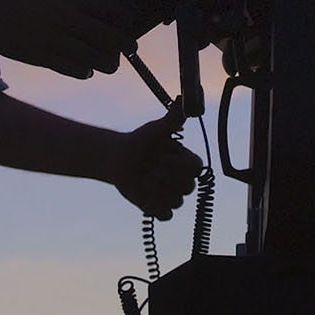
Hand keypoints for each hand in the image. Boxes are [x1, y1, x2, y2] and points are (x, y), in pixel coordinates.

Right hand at [0, 0, 131, 78]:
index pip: (111, 9)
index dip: (125, 17)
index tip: (129, 21)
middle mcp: (69, 20)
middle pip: (110, 38)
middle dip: (125, 44)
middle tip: (129, 47)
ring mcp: (57, 41)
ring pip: (95, 58)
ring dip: (108, 62)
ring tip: (111, 63)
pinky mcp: (44, 58)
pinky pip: (74, 69)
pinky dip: (85, 71)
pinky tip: (87, 70)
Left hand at [107, 105, 204, 219]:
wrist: (118, 158)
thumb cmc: (139, 142)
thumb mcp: (154, 129)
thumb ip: (171, 118)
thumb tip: (181, 99)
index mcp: (187, 162)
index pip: (196, 169)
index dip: (178, 165)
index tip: (160, 155)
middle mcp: (183, 180)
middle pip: (187, 188)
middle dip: (164, 177)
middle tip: (149, 167)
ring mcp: (172, 195)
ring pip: (175, 201)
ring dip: (156, 190)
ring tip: (143, 179)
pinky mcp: (159, 208)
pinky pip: (165, 215)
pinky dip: (153, 206)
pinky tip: (143, 193)